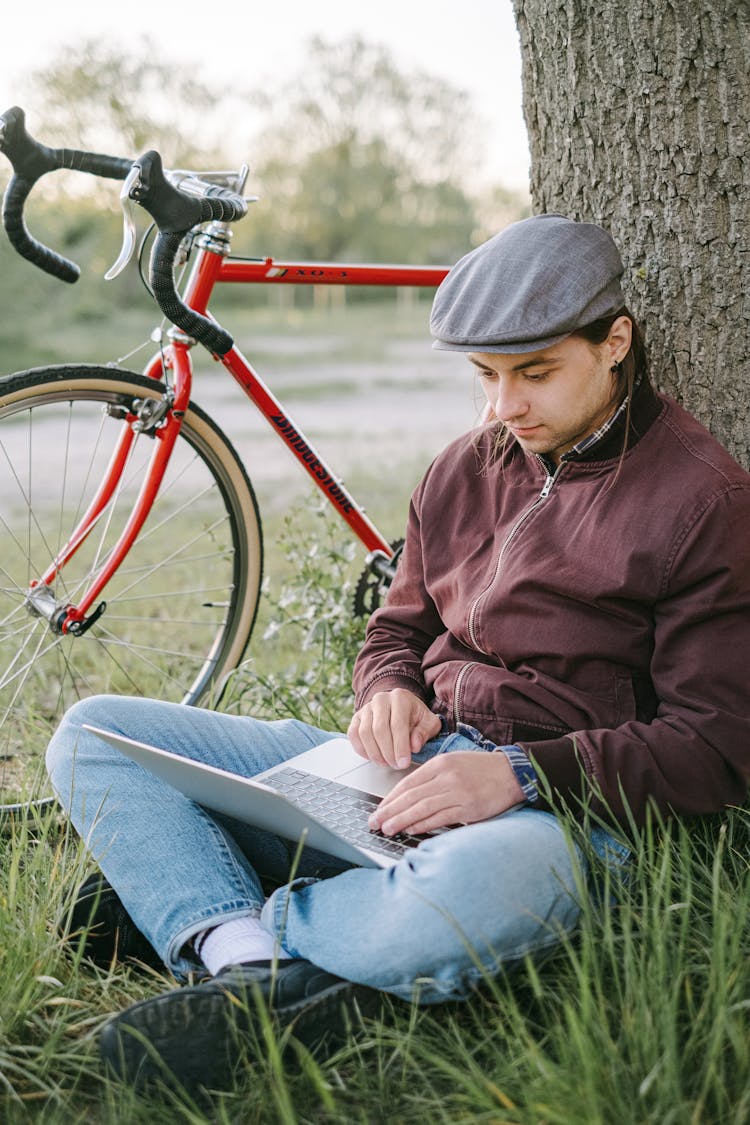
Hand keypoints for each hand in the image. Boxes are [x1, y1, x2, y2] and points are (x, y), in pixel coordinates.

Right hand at [347, 689, 441, 768]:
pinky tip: (373, 757)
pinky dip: (361, 749)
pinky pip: (353, 734)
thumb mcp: (428, 722)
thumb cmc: (416, 716)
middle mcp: (381, 699)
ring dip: (375, 753)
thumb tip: (414, 745)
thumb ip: (424, 732)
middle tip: (396, 765)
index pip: (398, 724)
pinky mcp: (357, 717)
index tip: (404, 763)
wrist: (401, 706)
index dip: (400, 746)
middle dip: (387, 752)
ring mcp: (366, 708)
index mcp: (400, 698)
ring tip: (386, 763)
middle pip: (379, 729)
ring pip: (365, 733)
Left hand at [368, 750, 524, 835]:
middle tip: (374, 822)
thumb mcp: (453, 763)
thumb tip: (408, 797)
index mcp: (440, 764)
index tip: (379, 809)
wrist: (512, 773)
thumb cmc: (480, 769)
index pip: (408, 783)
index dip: (390, 798)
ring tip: (388, 828)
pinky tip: (411, 830)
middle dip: (389, 811)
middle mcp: (446, 777)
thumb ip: (431, 777)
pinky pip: (441, 818)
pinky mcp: (469, 808)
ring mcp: (458, 792)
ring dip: (402, 820)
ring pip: (422, 808)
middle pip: (411, 796)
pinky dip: (424, 825)